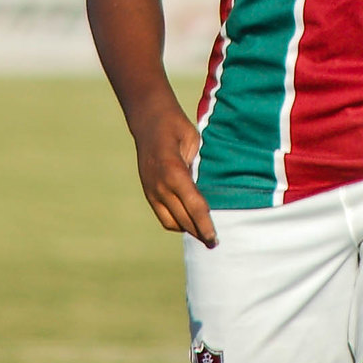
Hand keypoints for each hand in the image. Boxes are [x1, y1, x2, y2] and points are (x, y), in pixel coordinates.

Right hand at [130, 100, 215, 247]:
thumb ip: (198, 169)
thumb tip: (208, 191)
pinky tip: (188, 223)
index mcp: (174, 172)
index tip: (214, 238)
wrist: (149, 120)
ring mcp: (151, 190)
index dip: (205, 224)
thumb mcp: (194, 143)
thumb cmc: (177, 127)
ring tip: (203, 235)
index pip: (194, 206)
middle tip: (214, 243)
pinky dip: (176, 223)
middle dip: (199, 233)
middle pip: (183, 219)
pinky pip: (162, 215)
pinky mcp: (148, 191)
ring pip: (171, 222)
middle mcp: (160, 185)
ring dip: (187, 230)